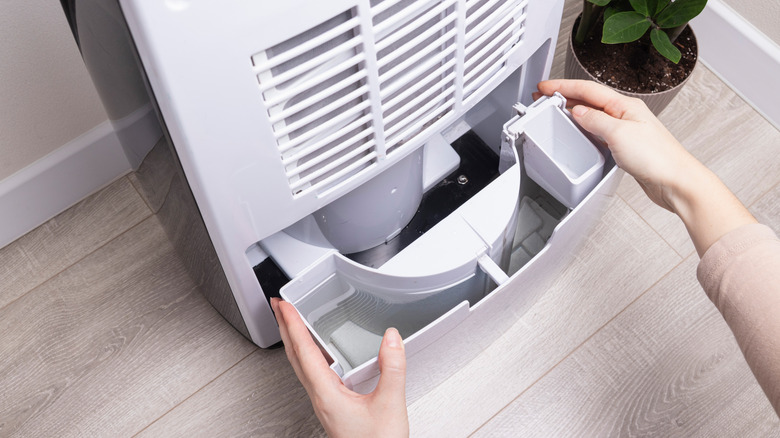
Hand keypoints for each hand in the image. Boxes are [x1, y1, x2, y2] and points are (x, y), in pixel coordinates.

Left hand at [271, 298, 408, 437]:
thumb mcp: (390, 404)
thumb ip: (391, 369)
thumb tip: (391, 338)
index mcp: (326, 394)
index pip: (304, 352)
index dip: (293, 325)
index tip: (284, 305)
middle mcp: (320, 399)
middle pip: (295, 357)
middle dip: (286, 329)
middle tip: (279, 307)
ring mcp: (325, 404)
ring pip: (303, 367)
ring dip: (296, 342)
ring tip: (293, 323)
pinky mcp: (334, 409)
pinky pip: (315, 376)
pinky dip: (311, 357)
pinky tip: (320, 354)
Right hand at [534, 79, 701, 212]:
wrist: (675, 181)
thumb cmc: (658, 157)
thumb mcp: (619, 134)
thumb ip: (595, 120)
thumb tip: (578, 112)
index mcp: (625, 105)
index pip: (588, 89)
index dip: (563, 86)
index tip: (545, 86)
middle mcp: (626, 115)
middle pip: (589, 99)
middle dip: (565, 96)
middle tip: (544, 96)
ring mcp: (625, 130)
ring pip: (593, 115)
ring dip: (572, 111)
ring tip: (555, 110)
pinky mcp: (625, 147)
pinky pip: (598, 131)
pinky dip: (583, 128)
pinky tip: (577, 132)